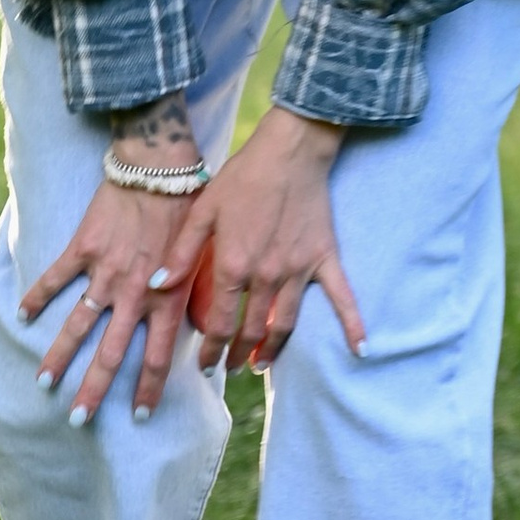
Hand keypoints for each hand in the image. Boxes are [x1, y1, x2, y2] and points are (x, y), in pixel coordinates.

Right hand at [20, 106, 202, 422]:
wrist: (161, 167)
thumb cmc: (189, 209)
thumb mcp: (203, 259)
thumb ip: (194, 296)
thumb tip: (198, 331)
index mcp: (167, 298)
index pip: (159, 358)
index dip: (149, 390)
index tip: (141, 418)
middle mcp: (135, 293)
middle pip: (111, 354)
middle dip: (94, 391)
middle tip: (80, 419)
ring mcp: (105, 272)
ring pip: (78, 325)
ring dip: (60, 357)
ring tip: (45, 384)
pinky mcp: (84, 248)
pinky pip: (55, 278)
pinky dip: (37, 297)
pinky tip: (23, 317)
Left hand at [160, 105, 364, 377]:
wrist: (289, 151)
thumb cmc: (243, 176)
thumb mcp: (203, 210)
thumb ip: (182, 252)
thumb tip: (158, 285)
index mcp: (234, 266)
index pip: (220, 323)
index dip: (211, 349)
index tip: (206, 364)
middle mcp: (267, 276)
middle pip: (252, 330)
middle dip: (237, 355)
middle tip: (229, 368)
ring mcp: (298, 270)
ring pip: (286, 324)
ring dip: (272, 350)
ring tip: (260, 365)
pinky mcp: (324, 259)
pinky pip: (340, 298)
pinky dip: (351, 325)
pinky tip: (360, 350)